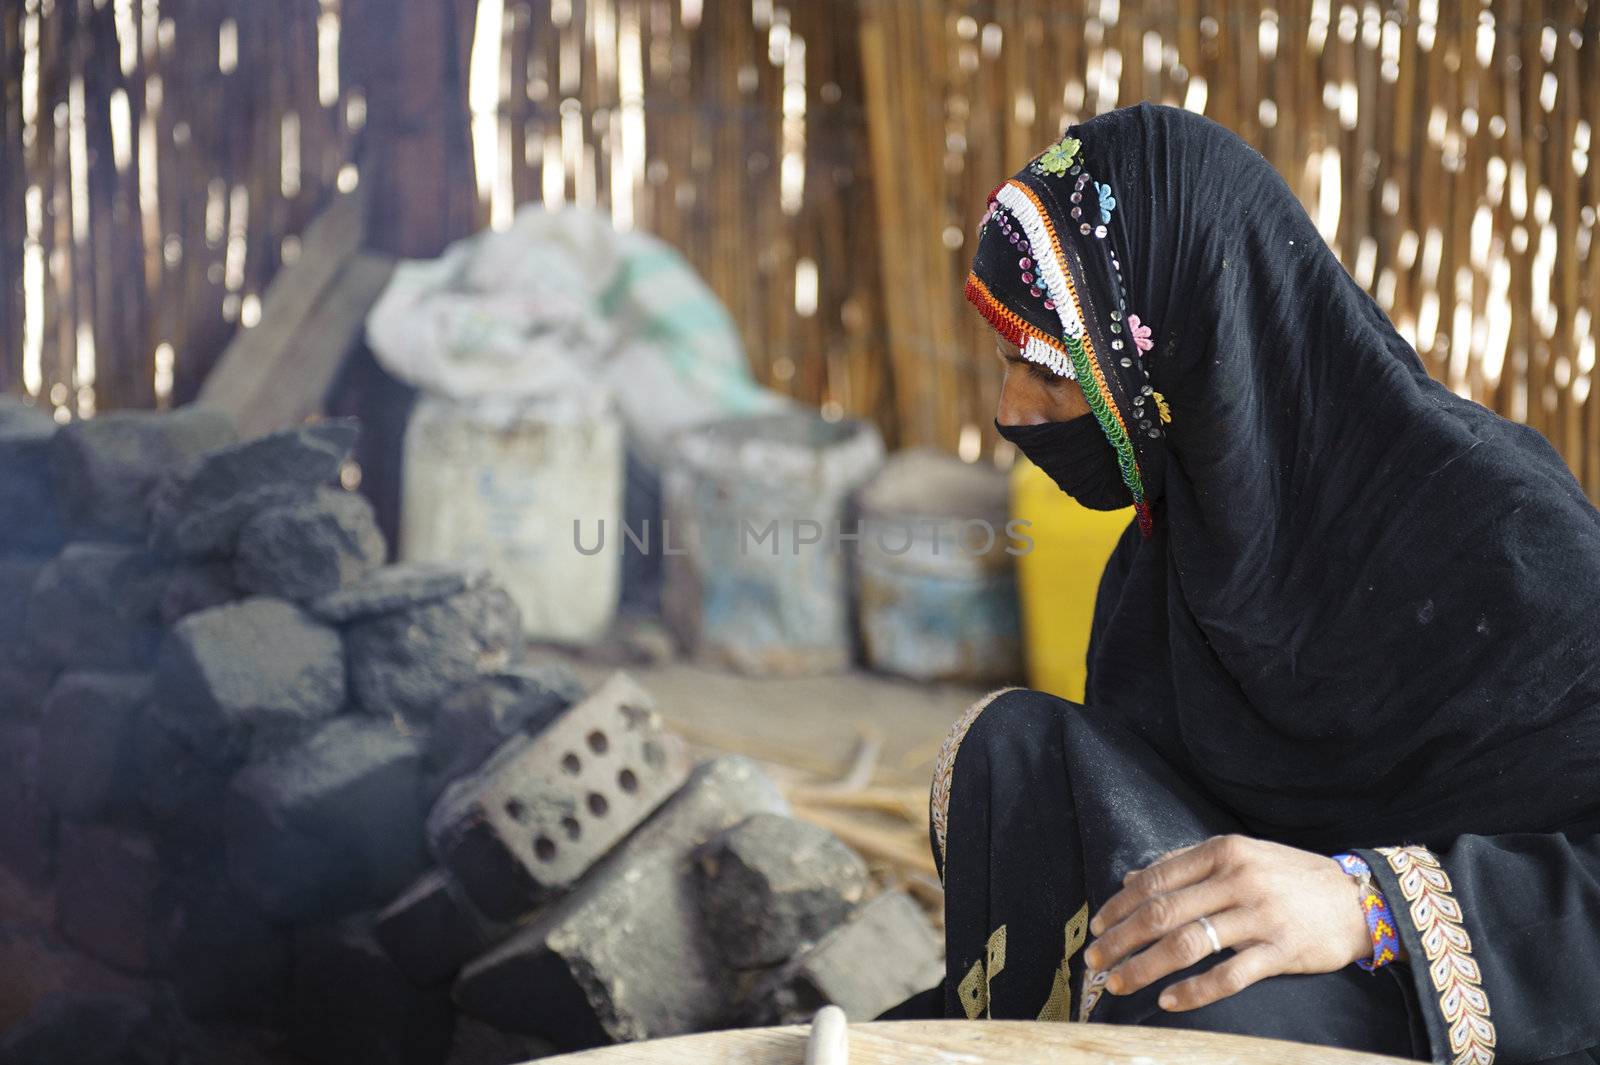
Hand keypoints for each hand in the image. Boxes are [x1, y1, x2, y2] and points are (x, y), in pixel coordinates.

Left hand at [1082, 834, 1371, 1011]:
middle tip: (1096, 961)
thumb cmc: (1290, 877)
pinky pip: (1229, 975)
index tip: (1097, 927)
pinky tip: (1168, 1001)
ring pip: (1188, 944)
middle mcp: (1238, 879)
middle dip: (1121, 939)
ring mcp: (1260, 915)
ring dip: (1145, 966)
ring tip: (1119, 983)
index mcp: (1223, 852)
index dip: (1120, 906)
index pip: (1155, 880)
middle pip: (1163, 913)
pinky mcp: (1281, 950)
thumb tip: (1132, 880)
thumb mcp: (1240, 856)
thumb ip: (1187, 866)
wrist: (1359, 898)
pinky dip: (1194, 991)